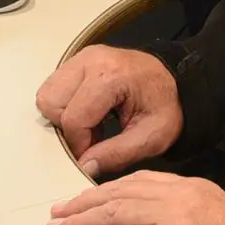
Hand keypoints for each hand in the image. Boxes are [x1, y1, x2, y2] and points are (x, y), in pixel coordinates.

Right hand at [36, 47, 182, 176]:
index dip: (79, 145)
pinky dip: (65, 105)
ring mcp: (81, 58)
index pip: (74, 118)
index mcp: (111, 75)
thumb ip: (117, 154)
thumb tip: (84, 166)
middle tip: (93, 138)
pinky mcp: (77, 61)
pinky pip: (54, 88)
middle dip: (67, 128)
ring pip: (47, 95)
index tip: (93, 156)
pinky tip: (89, 113)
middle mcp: (90, 60)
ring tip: (91, 125)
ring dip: (63, 116)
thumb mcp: (152, 137)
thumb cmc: (167, 105)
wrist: (177, 81)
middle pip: (52, 103)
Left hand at [45, 171, 224, 224]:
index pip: (133, 182)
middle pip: (116, 195)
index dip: (102, 191)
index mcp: (180, 185)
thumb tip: (150, 215)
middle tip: (58, 213)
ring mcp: (167, 215)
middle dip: (82, 204)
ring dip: (80, 223)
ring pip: (113, 214)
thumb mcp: (205, 206)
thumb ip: (177, 204)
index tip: (81, 199)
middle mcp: (170, 194)